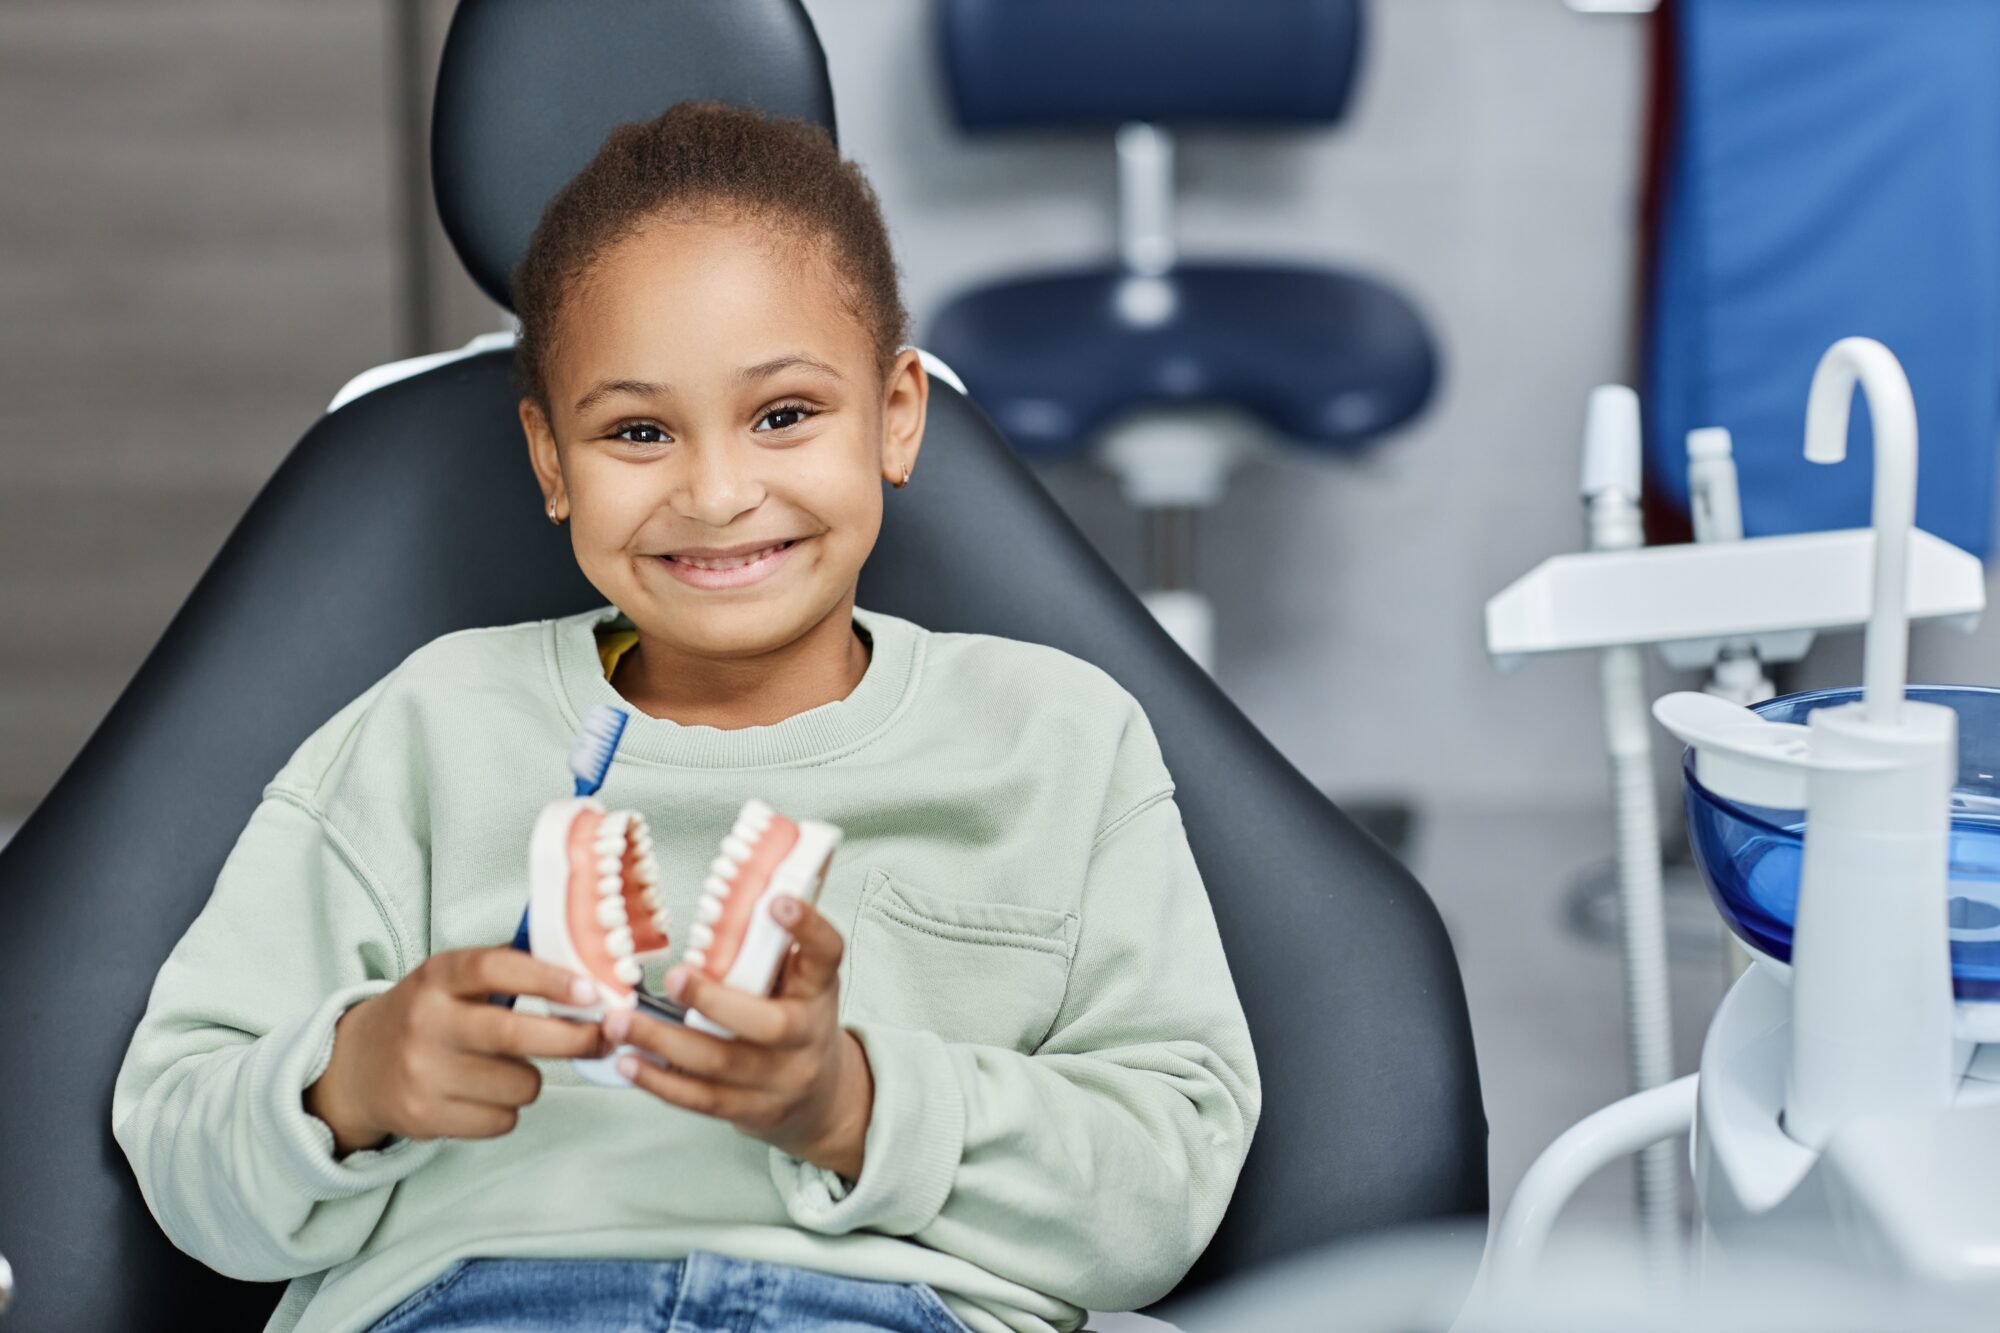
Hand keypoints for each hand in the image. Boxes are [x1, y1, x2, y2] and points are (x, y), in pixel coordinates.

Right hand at [305, 947, 607, 1155]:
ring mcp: (422, 1072)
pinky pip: (502, 1121)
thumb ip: (512, 973)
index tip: (591, 991)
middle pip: (515, 1035)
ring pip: (519, 1085)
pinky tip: (485, 1095)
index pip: (496, 970)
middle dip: (574, 1039)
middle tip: (603, 1037)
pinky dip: (508, 1111)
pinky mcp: (424, 1116)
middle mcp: (426, 1022)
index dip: (549, 979)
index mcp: (438, 976)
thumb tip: (589, 980)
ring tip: (509, 1069)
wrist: (357, 1067)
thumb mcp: (454, 979)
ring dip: (532, 1080)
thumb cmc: (429, 1015)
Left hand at [604, 897, 873, 1178]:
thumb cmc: (797, 1018)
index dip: (806, 927)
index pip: (826, 953)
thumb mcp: (800, 979)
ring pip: (721, 1064)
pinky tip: (627, 1061)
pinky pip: (700, 1099)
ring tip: (618, 1021)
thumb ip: (772, 943)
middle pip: (767, 1025)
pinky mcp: (749, 1111)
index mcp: (819, 989)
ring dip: (663, 1043)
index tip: (778, 900)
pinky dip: (659, 1081)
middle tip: (673, 976)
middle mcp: (806, 1036)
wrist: (822, 1098)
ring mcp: (779, 1080)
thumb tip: (743, 880)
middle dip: (715, 1000)